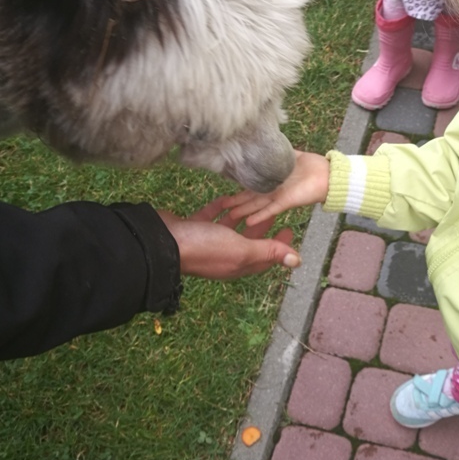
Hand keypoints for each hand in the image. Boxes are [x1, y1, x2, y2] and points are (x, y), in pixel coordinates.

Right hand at [157, 199, 299, 279]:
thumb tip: (297, 262)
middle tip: (275, 210)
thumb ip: (268, 251)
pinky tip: (226, 197)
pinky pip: (211, 217)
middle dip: (262, 226)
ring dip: (242, 215)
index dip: (279, 244)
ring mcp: (207, 241)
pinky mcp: (193, 228)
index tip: (290, 229)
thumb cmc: (204, 247)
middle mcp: (224, 254)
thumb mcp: (241, 249)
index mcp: (238, 262)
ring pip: (230, 228)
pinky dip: (220, 208)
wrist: (161, 242)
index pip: (265, 256)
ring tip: (254, 199)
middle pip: (249, 240)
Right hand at [222, 151, 330, 226]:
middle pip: (252, 197)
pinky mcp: (286, 202)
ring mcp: (279, 197)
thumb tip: (265, 142)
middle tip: (221, 207)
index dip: (239, 189)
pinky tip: (248, 222)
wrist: (328, 175)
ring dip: (244, 210)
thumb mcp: (290, 154)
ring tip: (230, 215)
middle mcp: (274, 190)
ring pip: (258, 205)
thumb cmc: (313, 165)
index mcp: (273, 180)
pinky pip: (271, 210)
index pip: (253, 185)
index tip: (226, 192)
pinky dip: (260, 216)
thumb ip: (278, 152)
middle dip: (237, 202)